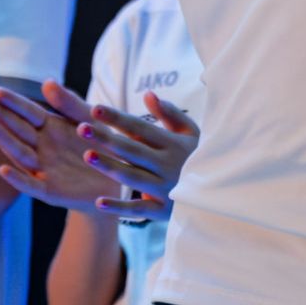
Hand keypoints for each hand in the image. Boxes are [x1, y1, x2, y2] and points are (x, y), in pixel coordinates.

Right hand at [0, 82, 143, 216]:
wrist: (119, 179)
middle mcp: (41, 147)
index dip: (13, 101)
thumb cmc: (101, 145)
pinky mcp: (50, 191)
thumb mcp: (90, 120)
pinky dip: (17, 179)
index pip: (27, 112)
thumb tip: (46, 81)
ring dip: (4, 140)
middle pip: (17, 129)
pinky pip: (31, 186)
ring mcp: (43, 169)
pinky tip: (3, 169)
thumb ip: (70, 103)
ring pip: (20, 153)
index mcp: (50, 127)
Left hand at [78, 91, 200, 221]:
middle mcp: (167, 165)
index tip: (95, 109)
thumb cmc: (201, 157)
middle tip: (82, 128)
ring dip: (109, 167)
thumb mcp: (191, 132)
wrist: (223, 193)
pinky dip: (119, 208)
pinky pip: (139, 210)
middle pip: (131, 150)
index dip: (117, 119)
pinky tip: (99, 202)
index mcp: (172, 144)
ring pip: (132, 177)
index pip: (139, 128)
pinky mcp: (163, 211)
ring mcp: (165, 188)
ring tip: (87, 155)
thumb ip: (169, 113)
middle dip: (106, 139)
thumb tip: (147, 94)